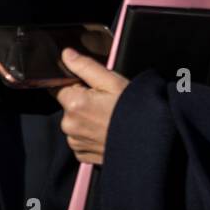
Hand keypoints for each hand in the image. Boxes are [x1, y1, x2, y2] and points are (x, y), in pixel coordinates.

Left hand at [54, 49, 129, 165]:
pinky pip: (79, 139)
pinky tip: (105, 131)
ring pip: (74, 123)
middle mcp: (69, 125)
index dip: (77, 85)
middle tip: (106, 103)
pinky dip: (89, 135)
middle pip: (67, 105)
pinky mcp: (81, 155)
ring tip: (108, 118)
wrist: (148, 141)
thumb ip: (85, 66)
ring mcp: (75, 142)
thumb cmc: (133, 111)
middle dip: (82, 102)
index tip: (94, 89)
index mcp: (74, 104)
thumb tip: (66, 54)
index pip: (60, 87)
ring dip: (85, 119)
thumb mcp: (112, 81)